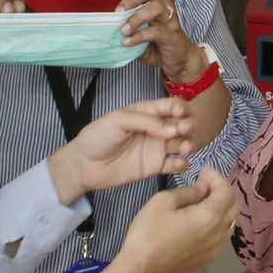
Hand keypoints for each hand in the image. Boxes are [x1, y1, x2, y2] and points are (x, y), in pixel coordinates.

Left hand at [47, 98, 194, 202]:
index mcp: (146, 112)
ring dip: (188, 143)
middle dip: (187, 125)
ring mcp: (156, 148)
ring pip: (181, 144)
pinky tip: (180, 162)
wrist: (84, 164)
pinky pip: (174, 165)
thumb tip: (171, 128)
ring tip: (184, 147)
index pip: (169, 105)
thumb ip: (145, 120)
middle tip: (184, 130)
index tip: (180, 113)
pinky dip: (182, 163)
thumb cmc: (97, 137)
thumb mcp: (118, 120)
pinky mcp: (154, 167)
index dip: (179, 107)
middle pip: (180, 124)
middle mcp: (155, 129)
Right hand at [99, 167, 240, 272]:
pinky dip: (216, 224)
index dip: (217, 177)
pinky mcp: (207, 261)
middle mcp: (220, 233)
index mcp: (210, 216)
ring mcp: (215, 250)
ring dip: (221, 208)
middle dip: (222, 190)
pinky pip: (220, 238)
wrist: (140, 269)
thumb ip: (189, 191)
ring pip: (229, 223)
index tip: (203, 170)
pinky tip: (200, 222)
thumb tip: (203, 188)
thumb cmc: (148, 232)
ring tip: (202, 201)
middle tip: (204, 183)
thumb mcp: (164, 201)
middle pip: (234, 206)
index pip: (226, 191)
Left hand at [113, 0, 204, 80]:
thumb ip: (127, 26)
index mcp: (155, 3)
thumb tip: (108, 25)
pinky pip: (156, 31)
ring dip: (136, 18)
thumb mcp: (139, 33)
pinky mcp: (172, 34)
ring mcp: (170, 20)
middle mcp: (164, 6)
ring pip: (155, 7)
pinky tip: (129, 42)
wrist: (179, 60)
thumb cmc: (158, 44)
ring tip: (124, 31)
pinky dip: (139, 36)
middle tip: (119, 11)